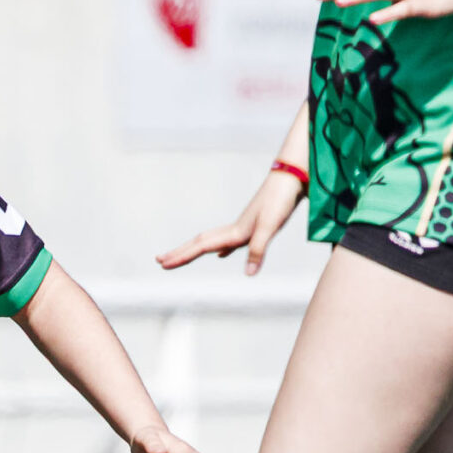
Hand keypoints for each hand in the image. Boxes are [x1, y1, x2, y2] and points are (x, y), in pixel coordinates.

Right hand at [157, 166, 303, 275]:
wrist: (292, 177)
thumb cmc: (281, 200)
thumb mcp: (270, 226)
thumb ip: (258, 250)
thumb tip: (248, 275)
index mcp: (235, 232)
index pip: (201, 246)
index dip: (181, 256)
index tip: (163, 264)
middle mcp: (235, 229)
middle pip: (200, 243)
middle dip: (180, 253)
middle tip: (160, 261)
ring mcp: (243, 227)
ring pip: (212, 241)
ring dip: (195, 250)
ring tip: (181, 258)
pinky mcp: (254, 225)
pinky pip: (230, 241)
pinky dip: (222, 249)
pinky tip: (223, 254)